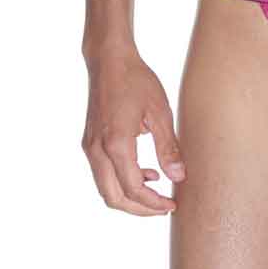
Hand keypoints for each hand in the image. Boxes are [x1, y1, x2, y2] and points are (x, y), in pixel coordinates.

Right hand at [82, 50, 185, 214]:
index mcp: (116, 144)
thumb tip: (178, 177)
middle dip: (140, 208)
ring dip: (129, 196)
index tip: (172, 205)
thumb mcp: (159, 112)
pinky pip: (102, 173)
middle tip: (163, 207)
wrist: (109, 59)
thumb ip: (168, 147)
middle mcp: (97, 150)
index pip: (133, 189)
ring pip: (105, 188)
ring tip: (157, 189)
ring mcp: (89, 147)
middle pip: (114, 198)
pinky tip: (144, 171)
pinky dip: (121, 181)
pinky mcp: (89, 142)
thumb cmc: (136, 80)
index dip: (153, 203)